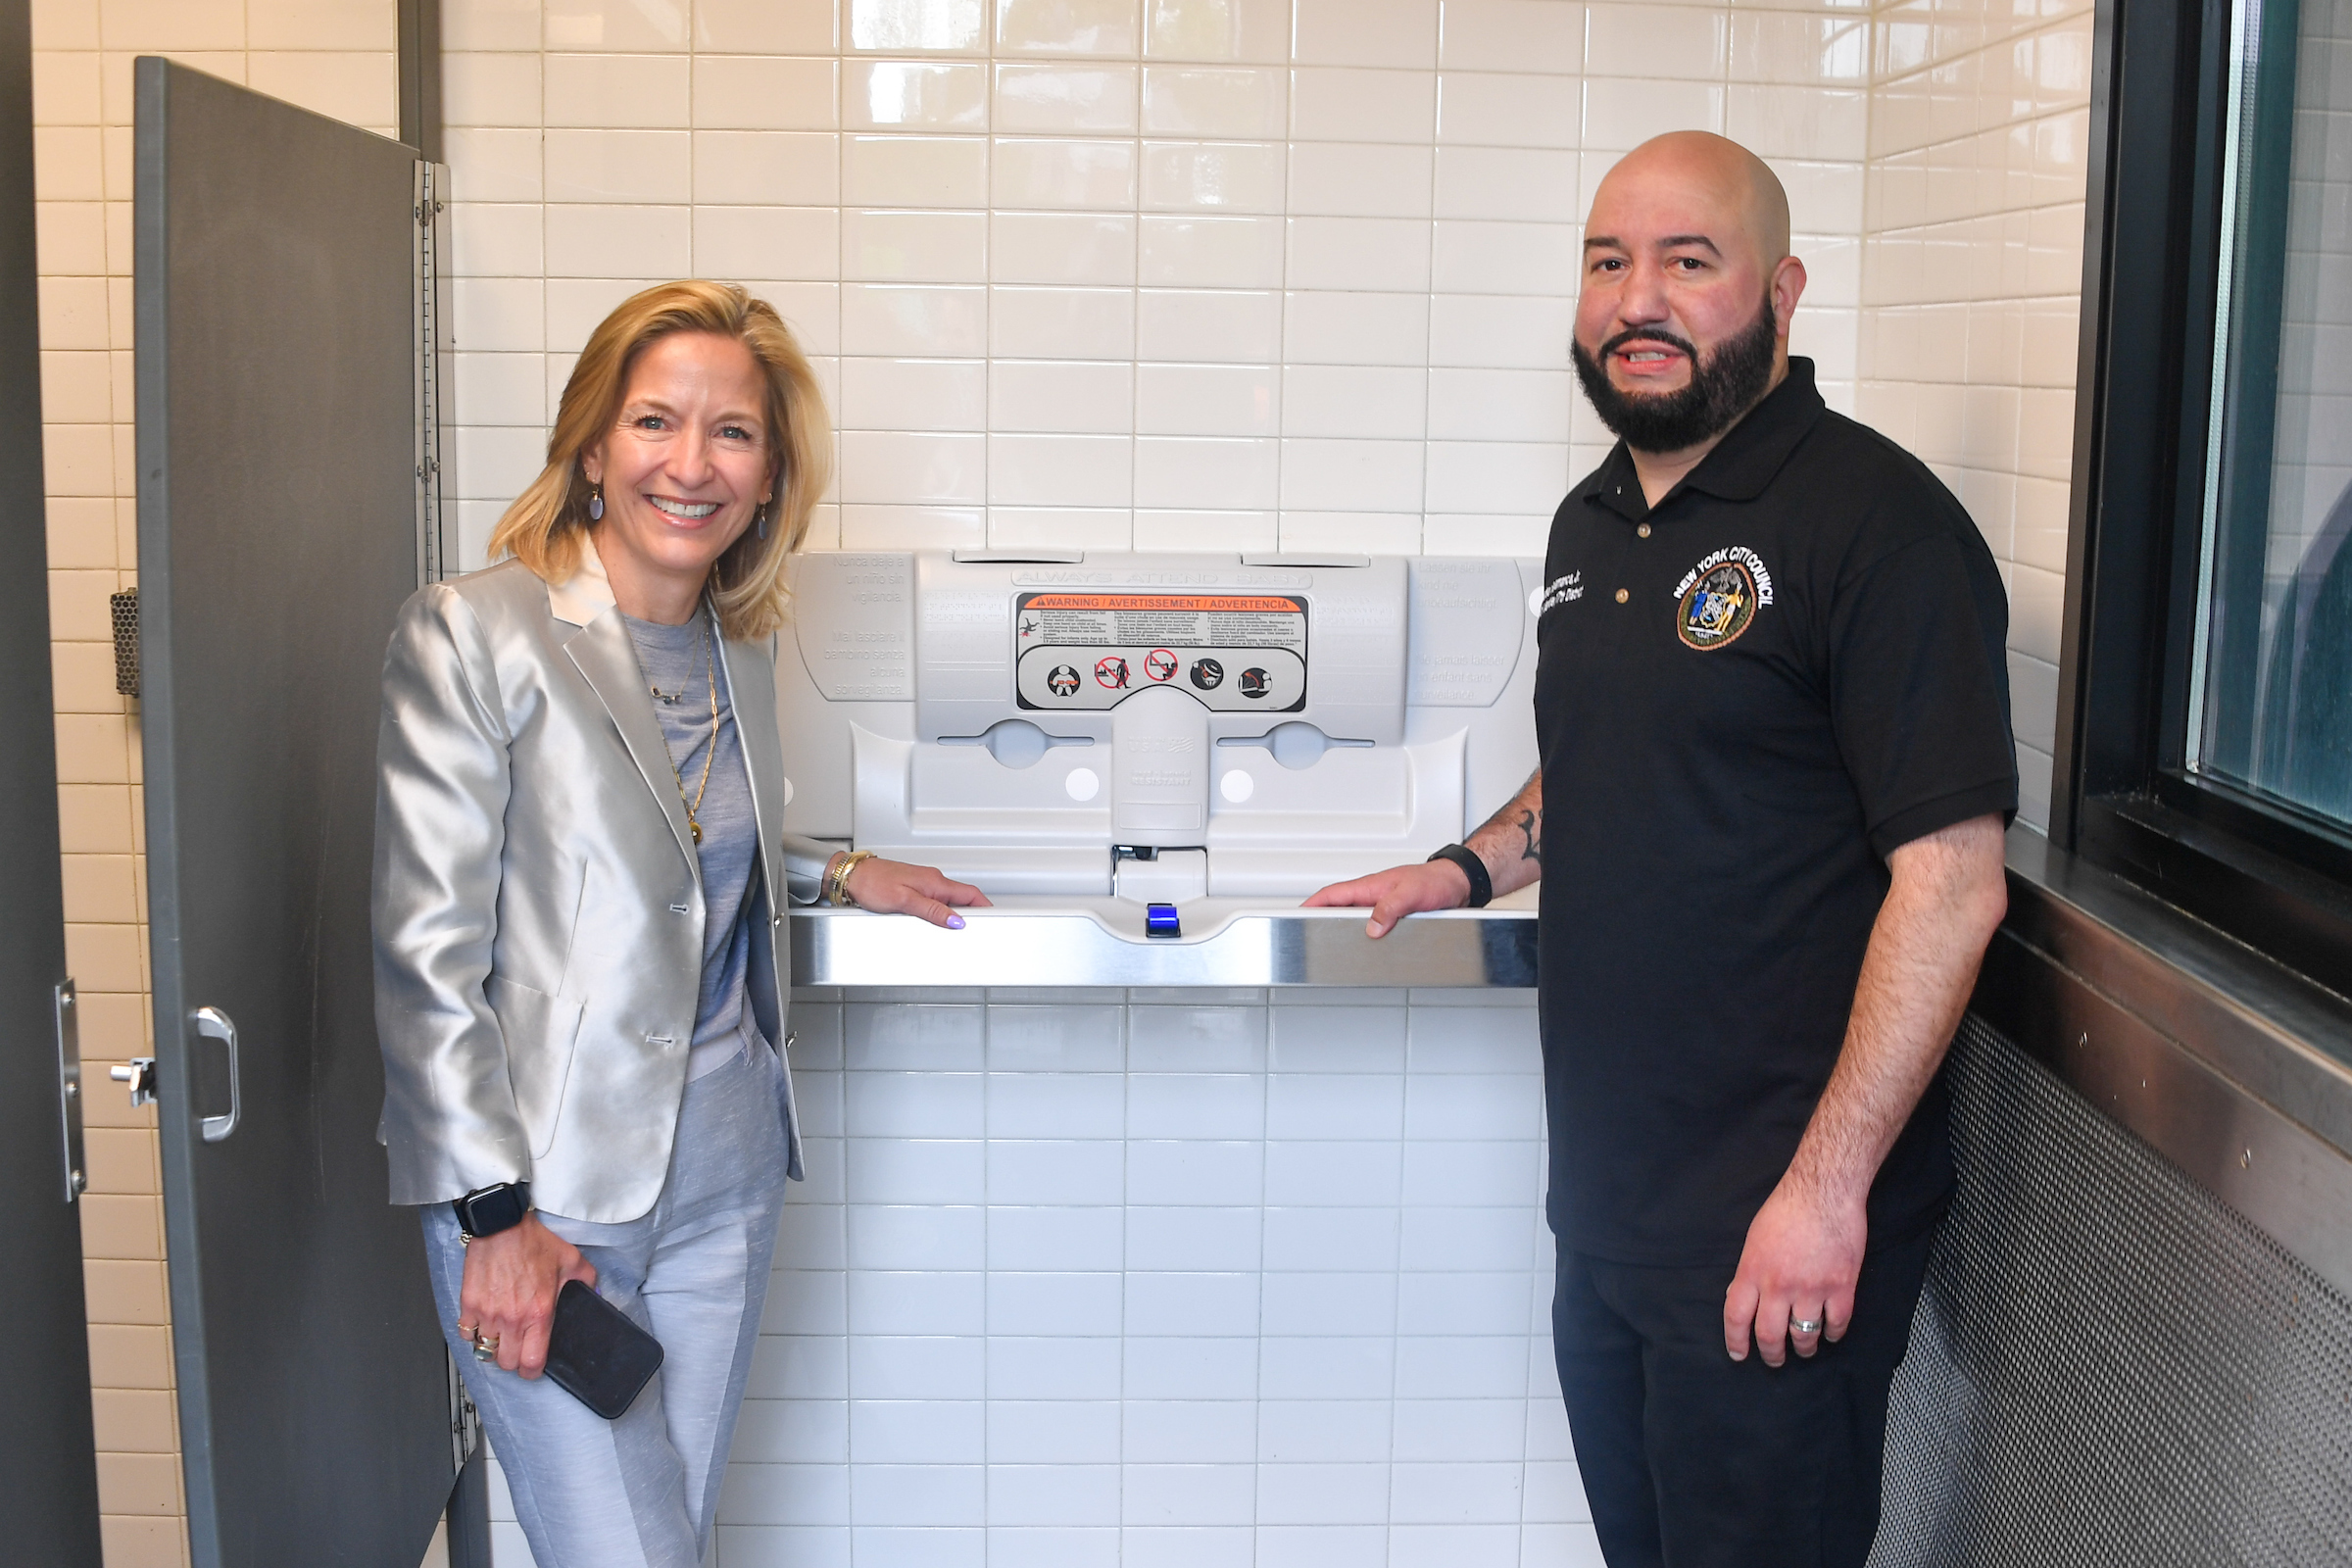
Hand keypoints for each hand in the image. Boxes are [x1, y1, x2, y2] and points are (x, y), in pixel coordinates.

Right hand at [457, 1213, 597, 1378]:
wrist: (501, 1225)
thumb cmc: (532, 1241)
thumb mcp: (570, 1259)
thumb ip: (586, 1280)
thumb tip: (596, 1292)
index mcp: (538, 1313)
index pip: (532, 1362)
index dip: (533, 1371)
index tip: (533, 1367)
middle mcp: (512, 1318)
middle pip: (507, 1363)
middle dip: (513, 1360)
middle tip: (517, 1349)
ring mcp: (488, 1314)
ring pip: (485, 1350)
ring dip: (493, 1347)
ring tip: (501, 1335)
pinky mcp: (469, 1304)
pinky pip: (466, 1333)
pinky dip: (472, 1333)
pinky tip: (482, 1323)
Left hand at [841, 854, 990, 928]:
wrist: (852, 877)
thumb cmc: (873, 883)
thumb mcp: (905, 900)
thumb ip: (932, 910)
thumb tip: (956, 920)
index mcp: (935, 882)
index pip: (971, 894)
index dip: (985, 907)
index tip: (994, 919)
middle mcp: (932, 881)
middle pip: (963, 898)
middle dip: (973, 914)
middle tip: (977, 930)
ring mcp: (923, 885)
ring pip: (949, 901)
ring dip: (956, 915)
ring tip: (957, 931)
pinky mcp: (914, 890)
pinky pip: (935, 902)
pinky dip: (941, 913)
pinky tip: (936, 922)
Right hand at [1302, 860, 1472, 938]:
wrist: (1458, 883)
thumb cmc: (1436, 881)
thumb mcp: (1412, 894)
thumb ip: (1390, 908)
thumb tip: (1371, 927)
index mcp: (1370, 886)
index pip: (1332, 894)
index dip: (1312, 904)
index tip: (1295, 914)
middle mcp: (1372, 896)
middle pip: (1338, 909)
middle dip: (1321, 921)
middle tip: (1308, 938)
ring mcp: (1381, 906)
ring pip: (1354, 920)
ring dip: (1344, 931)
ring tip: (1333, 949)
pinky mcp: (1392, 917)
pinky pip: (1372, 927)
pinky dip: (1364, 936)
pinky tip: (1365, 948)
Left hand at [1723, 1179, 1865, 1366]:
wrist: (1824, 1191)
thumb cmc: (1786, 1209)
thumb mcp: (1754, 1240)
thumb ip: (1749, 1272)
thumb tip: (1741, 1299)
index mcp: (1752, 1271)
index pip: (1737, 1317)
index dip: (1736, 1342)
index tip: (1739, 1355)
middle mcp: (1779, 1285)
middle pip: (1770, 1335)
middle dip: (1771, 1354)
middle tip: (1775, 1360)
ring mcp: (1811, 1288)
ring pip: (1805, 1336)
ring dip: (1804, 1349)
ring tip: (1804, 1350)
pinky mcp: (1841, 1287)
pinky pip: (1836, 1324)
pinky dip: (1832, 1334)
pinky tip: (1830, 1334)